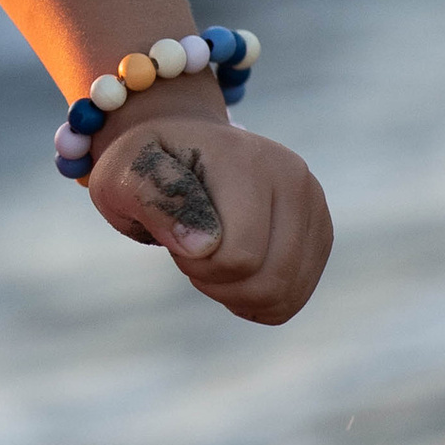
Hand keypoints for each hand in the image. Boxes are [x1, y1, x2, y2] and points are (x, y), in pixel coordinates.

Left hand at [90, 114, 330, 324]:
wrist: (184, 145)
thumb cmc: (149, 164)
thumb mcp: (124, 170)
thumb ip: (152, 198)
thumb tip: (204, 247)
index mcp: (247, 160)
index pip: (238, 257)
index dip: (196, 265)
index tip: (174, 235)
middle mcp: (293, 178)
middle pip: (268, 282)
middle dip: (217, 283)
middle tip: (190, 252)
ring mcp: (314, 205)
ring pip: (284, 296)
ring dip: (236, 293)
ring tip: (212, 256)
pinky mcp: (319, 231)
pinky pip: (293, 298)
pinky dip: (256, 299)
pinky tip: (233, 270)